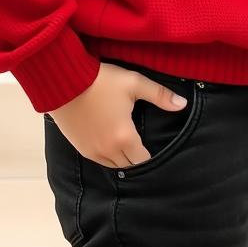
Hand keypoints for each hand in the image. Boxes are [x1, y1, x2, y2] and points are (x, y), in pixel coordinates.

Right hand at [46, 62, 187, 168]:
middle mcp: (107, 150)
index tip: (155, 147)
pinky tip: (112, 143)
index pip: (142, 159)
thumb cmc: (102, 81)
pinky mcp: (79, 147)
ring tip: (130, 146)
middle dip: (137, 158)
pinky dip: (108, 156)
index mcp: (124, 137)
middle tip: (144, 146)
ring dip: (122, 159)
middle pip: (128, 165)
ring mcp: (91, 151)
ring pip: (112, 165)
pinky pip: (98, 160)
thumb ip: (160, 95)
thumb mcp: (134, 83)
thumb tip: (183, 105)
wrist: (65, 82)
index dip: (150, 155)